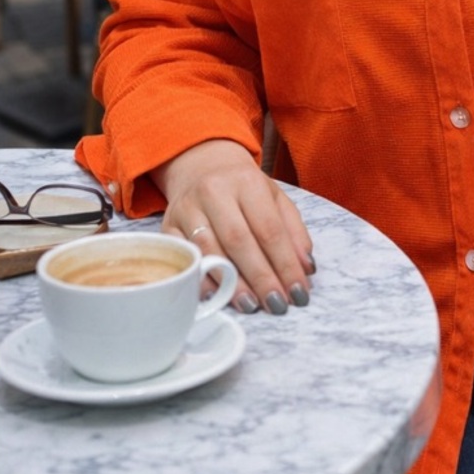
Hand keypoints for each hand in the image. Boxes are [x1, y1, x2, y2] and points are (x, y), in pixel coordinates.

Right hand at [153, 139, 314, 314]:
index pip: (269, 228)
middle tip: (277, 304)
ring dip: (231, 283)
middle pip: (238, 240)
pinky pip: (183, 257)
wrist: (201, 168)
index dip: (285, 263)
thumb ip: (294, 231)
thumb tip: (306, 267)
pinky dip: (199, 280)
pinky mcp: (167, 225)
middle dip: (260, 277)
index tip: (299, 291)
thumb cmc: (244, 189)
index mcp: (247, 182)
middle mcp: (214, 192)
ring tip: (251, 305)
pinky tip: (216, 296)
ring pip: (209, 250)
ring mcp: (187, 209)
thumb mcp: (275, 198)